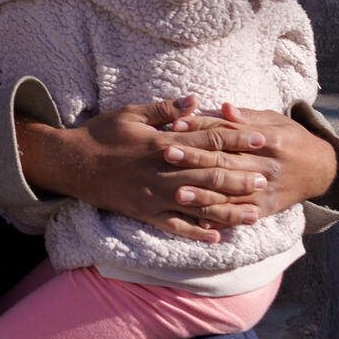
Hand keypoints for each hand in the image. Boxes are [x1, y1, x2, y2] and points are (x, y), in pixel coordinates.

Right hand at [17, 96, 275, 242]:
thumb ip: (165, 109)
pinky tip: (218, 237)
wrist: (72, 164)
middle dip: (240, 177)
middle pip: (210, 175)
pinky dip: (197, 232)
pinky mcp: (145, 214)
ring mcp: (154, 196)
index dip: (236, 140)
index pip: (207, 141)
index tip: (260, 139)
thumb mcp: (131, 113)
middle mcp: (162, 172)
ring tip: (254, 213)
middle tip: (266, 179)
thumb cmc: (102, 134)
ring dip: (229, 209)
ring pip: (199, 205)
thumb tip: (195, 101)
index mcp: (162, 143)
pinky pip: (176, 226)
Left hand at [157, 101, 338, 221]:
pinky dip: (222, 219)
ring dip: (204, 195)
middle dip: (195, 159)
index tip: (177, 125)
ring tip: (177, 193)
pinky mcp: (267, 209)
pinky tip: (200, 222)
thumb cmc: (290, 139)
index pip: (230, 134)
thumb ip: (248, 117)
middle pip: (227, 163)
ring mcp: (267, 191)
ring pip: (231, 194)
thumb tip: (224, 107)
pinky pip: (241, 216)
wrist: (320, 170)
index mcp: (270, 141)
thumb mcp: (275, 121)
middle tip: (166, 154)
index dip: (203, 129)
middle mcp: (268, 168)